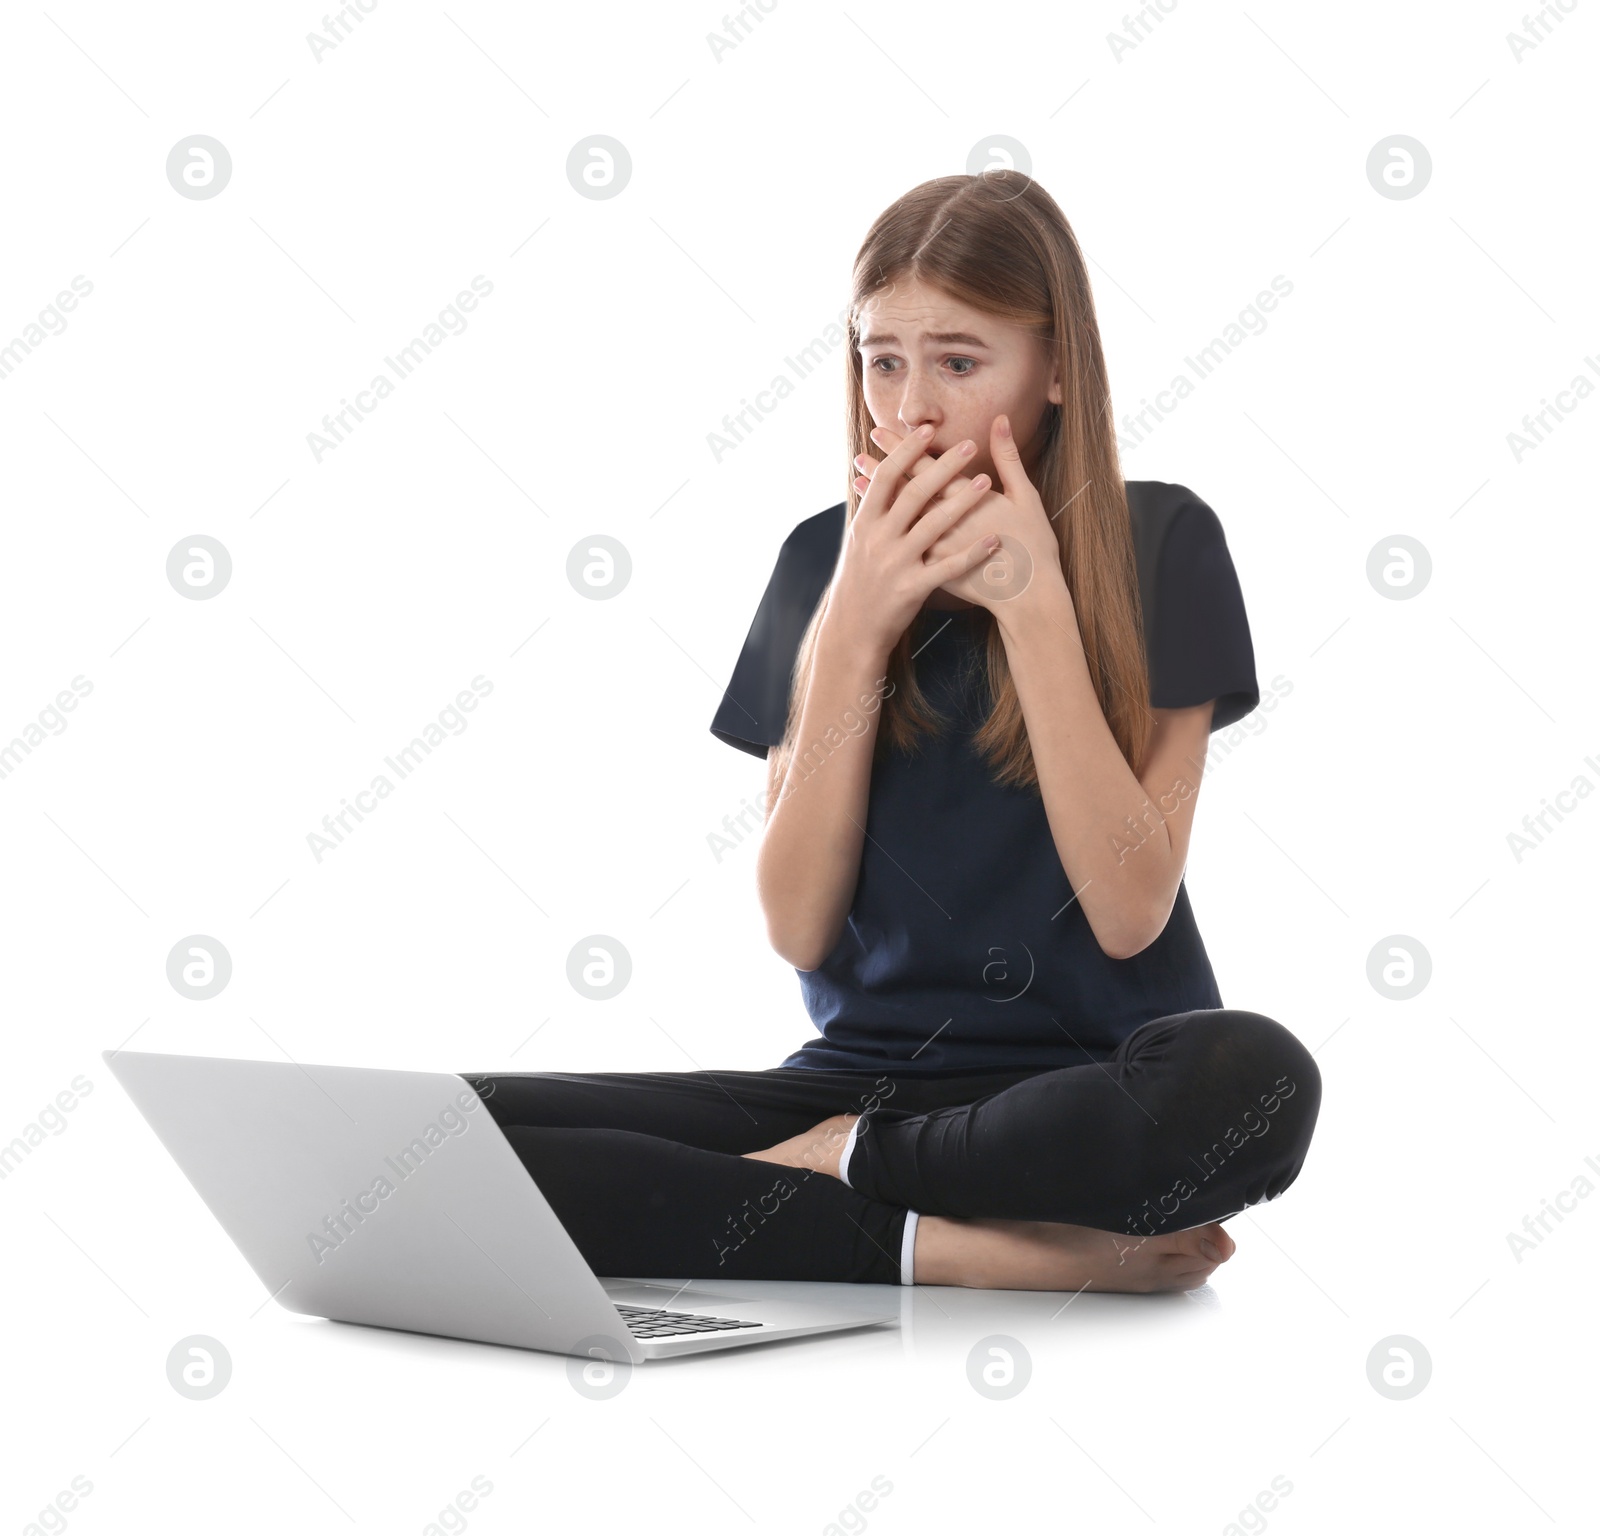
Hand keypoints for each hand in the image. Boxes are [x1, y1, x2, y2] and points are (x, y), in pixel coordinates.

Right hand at [824, 424, 1002, 656]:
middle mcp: (878, 539)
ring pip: (932, 526)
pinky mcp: (911, 588)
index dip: (907, 452)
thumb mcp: (857, 543)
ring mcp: (895, 563)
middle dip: (942, 467)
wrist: (851, 629)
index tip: (928, 431)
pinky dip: (972, 553)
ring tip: (986, 482)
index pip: (886, 478)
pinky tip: (993, 542)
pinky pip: (947, 568)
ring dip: (962, 502)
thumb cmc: (859, 582)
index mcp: (865, 523)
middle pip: (913, 494)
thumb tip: (872, 475)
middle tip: (968, 446)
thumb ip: (871, 511)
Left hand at [855, 415, 1062, 611]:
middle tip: (861, 451)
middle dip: (883, 468)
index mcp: (968, 498)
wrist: (1029, 597)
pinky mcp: (934, 572)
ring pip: (901, 518)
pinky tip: (872, 519)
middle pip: (906, 489)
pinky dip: (888, 530)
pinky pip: (904, 546)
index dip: (901, 448)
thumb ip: (1008, 457)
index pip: (926, 466)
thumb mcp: (1026, 497)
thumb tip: (1000, 420)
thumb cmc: (1033, 545)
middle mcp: (946, 522)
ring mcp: (937, 549)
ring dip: (879, 498)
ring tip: (858, 479)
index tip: (879, 432)